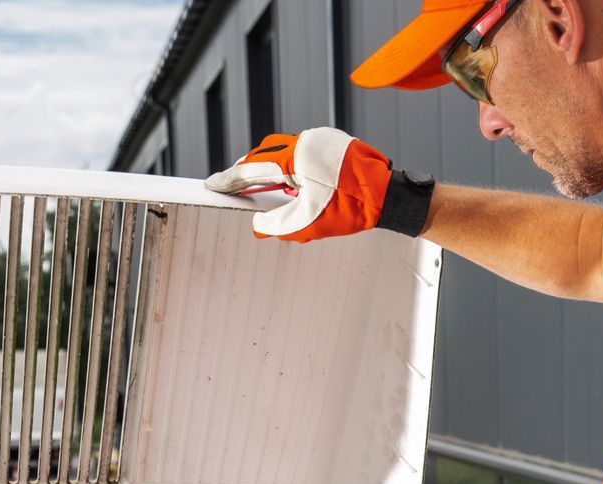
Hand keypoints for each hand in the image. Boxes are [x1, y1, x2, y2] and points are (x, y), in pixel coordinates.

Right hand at [204, 128, 395, 241]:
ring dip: (271, 169)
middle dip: (248, 172)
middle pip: (264, 154)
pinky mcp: (332, 142)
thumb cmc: (354, 208)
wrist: (389, 196)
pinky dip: (291, 166)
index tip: (213, 185)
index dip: (231, 179)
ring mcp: (321, 139)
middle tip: (235, 189)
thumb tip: (258, 225)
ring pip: (283, 151)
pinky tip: (294, 184)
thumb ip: (278, 225)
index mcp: (296, 157)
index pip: (253, 168)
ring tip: (264, 190)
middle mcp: (306, 141)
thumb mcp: (309, 223)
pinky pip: (302, 151)